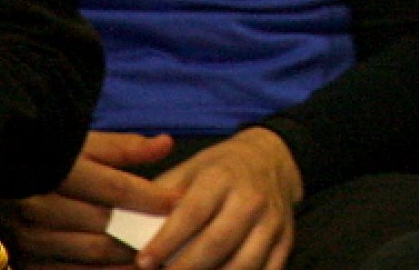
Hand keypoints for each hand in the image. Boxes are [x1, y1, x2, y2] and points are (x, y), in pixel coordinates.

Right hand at [0, 131, 176, 268]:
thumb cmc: (48, 157)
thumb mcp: (83, 144)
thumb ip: (124, 148)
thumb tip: (165, 144)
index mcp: (57, 171)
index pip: (113, 187)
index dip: (149, 197)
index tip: (178, 201)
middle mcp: (39, 206)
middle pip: (104, 226)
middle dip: (142, 232)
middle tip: (172, 237)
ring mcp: (30, 238)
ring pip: (91, 255)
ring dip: (126, 260)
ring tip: (155, 259)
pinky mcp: (26, 260)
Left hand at [134, 126, 301, 269]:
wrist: (272, 159)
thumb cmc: (221, 169)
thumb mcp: (190, 169)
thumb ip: (162, 197)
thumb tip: (132, 227)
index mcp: (222, 177)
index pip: (192, 213)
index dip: (167, 241)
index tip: (144, 262)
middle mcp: (251, 199)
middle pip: (217, 243)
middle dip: (185, 268)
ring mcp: (272, 222)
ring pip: (243, 264)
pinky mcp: (286, 241)